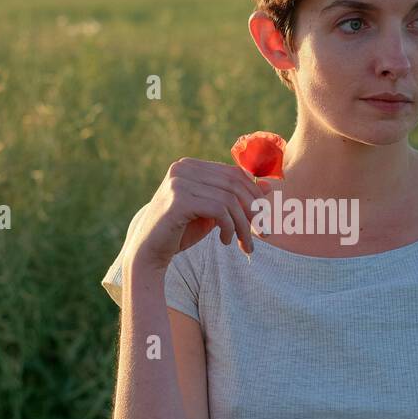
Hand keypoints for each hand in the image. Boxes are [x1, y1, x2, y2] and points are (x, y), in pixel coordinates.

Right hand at [130, 157, 271, 271]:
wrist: (148, 252)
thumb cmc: (181, 231)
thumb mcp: (213, 212)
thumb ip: (235, 198)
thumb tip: (268, 186)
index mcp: (190, 166)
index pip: (234, 173)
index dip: (254, 195)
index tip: (264, 218)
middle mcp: (183, 168)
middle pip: (234, 184)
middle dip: (254, 211)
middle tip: (263, 233)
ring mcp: (179, 182)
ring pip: (229, 199)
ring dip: (244, 225)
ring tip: (245, 244)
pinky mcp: (178, 200)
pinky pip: (219, 210)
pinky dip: (229, 227)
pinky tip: (225, 241)